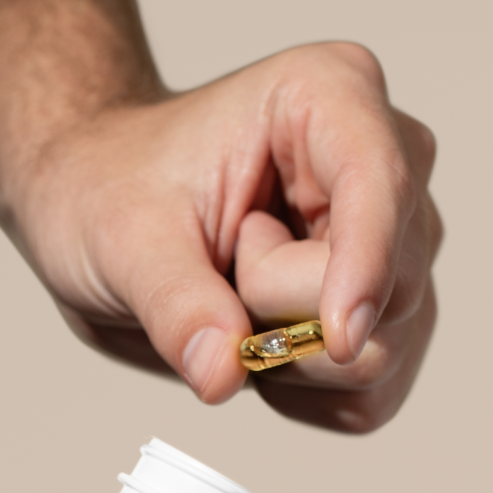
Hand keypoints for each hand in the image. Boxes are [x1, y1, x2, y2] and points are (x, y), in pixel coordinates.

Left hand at [14, 42, 440, 430]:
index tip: (337, 339)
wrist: (98, 215)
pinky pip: (371, 393)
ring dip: (290, 357)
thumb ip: (175, 306)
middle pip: (388, 289)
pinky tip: (255, 345)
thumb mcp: (122, 239)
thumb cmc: (111, 189)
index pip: (382, 185)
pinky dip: (304, 394)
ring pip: (383, 350)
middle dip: (287, 314)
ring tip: (229, 297)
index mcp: (330, 97)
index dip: (365, 267)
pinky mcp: (385, 315)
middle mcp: (384, 165)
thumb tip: (221, 376)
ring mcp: (394, 247)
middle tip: (211, 273)